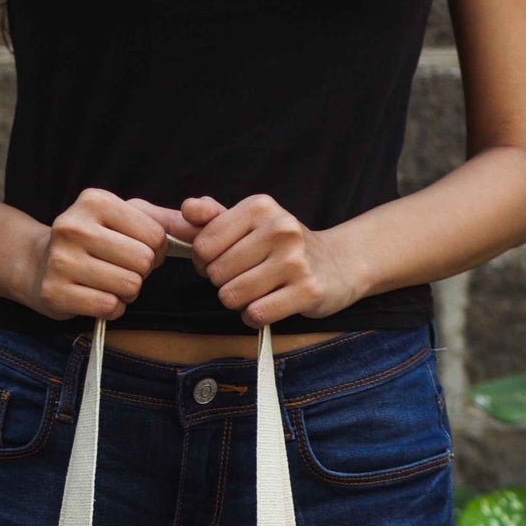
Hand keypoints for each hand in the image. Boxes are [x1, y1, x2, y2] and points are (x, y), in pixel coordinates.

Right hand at [21, 189, 198, 320]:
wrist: (37, 263)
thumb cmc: (92, 239)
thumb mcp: (125, 218)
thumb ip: (166, 219)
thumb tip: (205, 218)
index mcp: (95, 201)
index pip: (155, 235)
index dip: (155, 251)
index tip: (136, 250)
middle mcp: (75, 226)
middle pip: (143, 262)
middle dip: (140, 273)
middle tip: (120, 269)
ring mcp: (62, 260)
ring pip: (128, 287)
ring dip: (126, 292)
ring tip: (107, 282)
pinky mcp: (56, 291)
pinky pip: (109, 307)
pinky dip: (111, 308)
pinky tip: (95, 296)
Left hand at [182, 194, 362, 325]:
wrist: (338, 264)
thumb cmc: (284, 246)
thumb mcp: (251, 223)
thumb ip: (215, 217)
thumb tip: (187, 209)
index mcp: (260, 207)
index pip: (204, 245)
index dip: (204, 262)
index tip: (222, 263)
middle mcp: (279, 228)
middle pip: (216, 274)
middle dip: (223, 284)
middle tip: (245, 279)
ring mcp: (295, 260)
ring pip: (233, 296)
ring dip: (238, 303)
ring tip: (257, 292)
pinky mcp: (307, 291)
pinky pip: (256, 314)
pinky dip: (254, 318)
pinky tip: (267, 307)